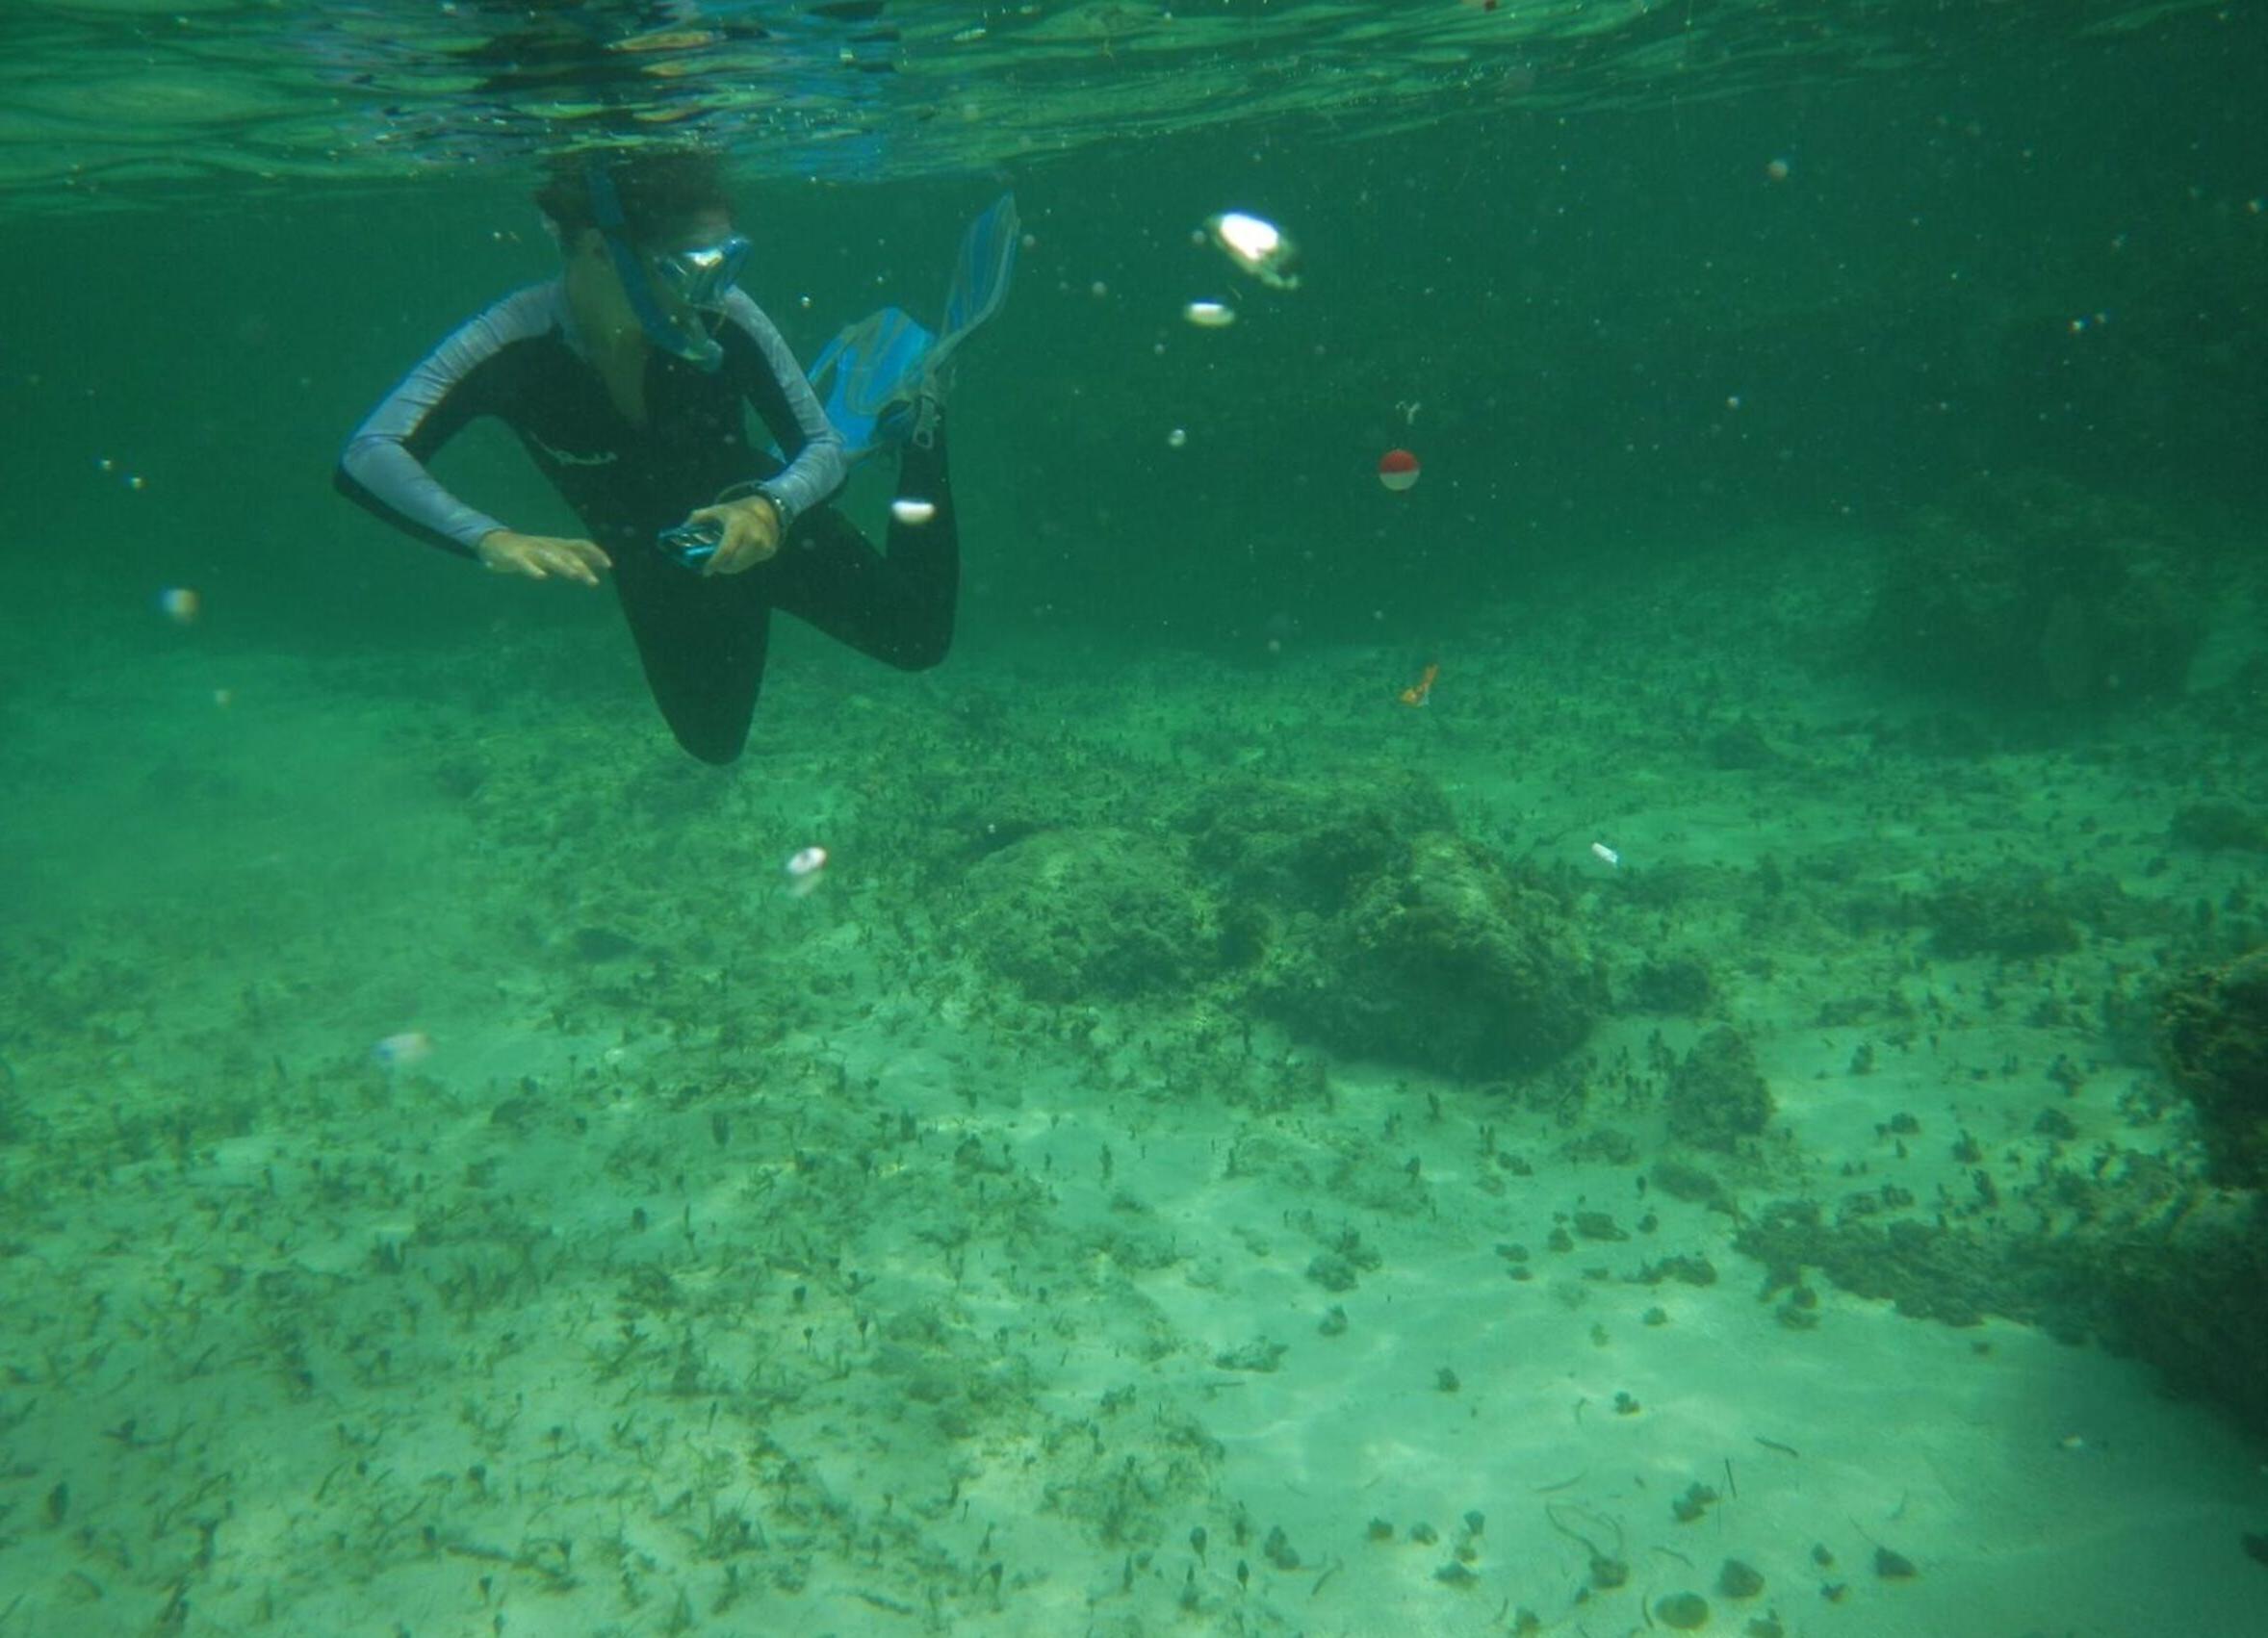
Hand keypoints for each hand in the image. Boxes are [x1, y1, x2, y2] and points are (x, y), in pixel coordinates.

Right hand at [475, 530, 611, 585]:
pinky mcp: (514, 556)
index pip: (580, 545)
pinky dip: (533, 568)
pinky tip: (541, 576)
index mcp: (556, 544)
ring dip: (564, 566)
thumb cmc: (529, 550)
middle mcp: (547, 545)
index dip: (595, 553)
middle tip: (594, 582)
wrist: (494, 542)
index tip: (609, 565)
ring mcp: (531, 549)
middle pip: (567, 554)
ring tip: (575, 575)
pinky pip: (524, 562)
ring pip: (550, 557)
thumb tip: (595, 564)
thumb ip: (572, 557)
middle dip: (581, 567)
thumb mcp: (553, 552)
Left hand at [686, 495, 782, 575]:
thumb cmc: (734, 513)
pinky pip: (749, 563)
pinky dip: (740, 563)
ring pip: (741, 566)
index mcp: (738, 525)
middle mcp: (753, 536)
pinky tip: (736, 556)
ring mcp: (763, 544)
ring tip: (722, 562)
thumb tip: (683, 528)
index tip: (705, 572)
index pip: (726, 550)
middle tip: (712, 566)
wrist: (764, 511)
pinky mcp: (768, 551)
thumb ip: (699, 517)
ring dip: (729, 566)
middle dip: (720, 566)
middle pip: (734, 563)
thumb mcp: (717, 510)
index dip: (714, 563)